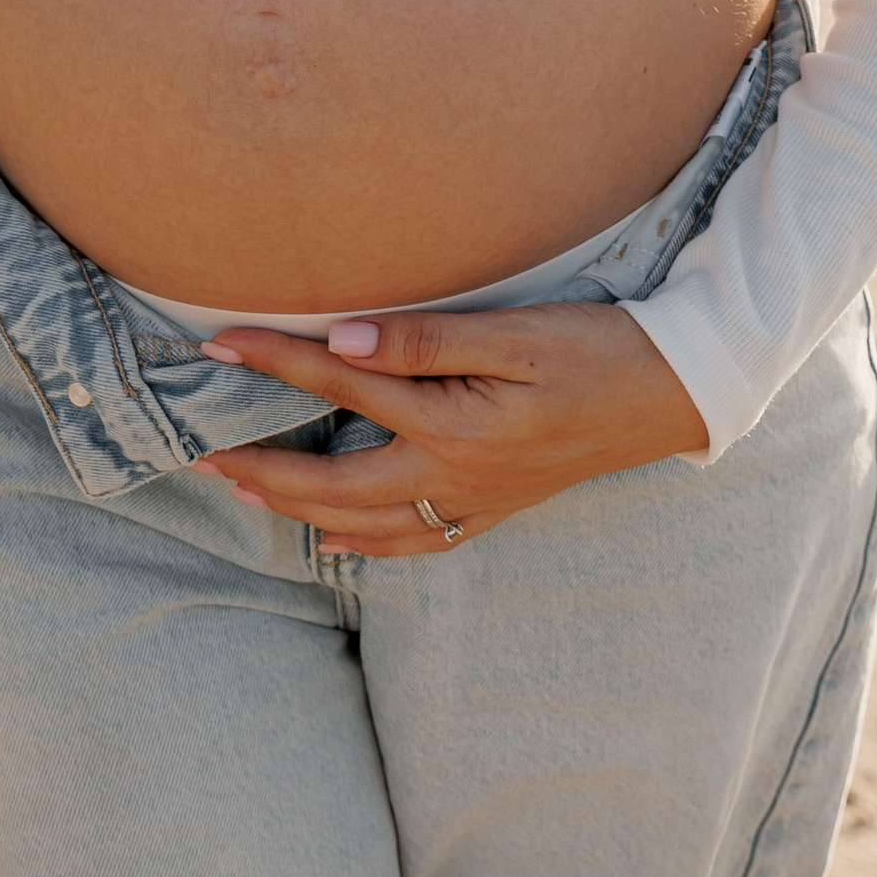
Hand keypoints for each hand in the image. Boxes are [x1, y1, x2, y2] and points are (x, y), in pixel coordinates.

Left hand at [200, 302, 709, 553]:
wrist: (672, 394)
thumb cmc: (598, 349)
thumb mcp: (515, 331)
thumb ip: (426, 338)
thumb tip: (343, 338)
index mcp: (452, 425)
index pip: (343, 384)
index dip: (276, 360)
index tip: (220, 343)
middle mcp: (453, 476)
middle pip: (333, 484)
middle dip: (262, 470)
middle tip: (203, 453)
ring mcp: (474, 501)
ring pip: (365, 524)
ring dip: (299, 511)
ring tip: (248, 492)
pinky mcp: (494, 508)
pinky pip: (413, 542)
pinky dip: (365, 544)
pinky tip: (340, 538)